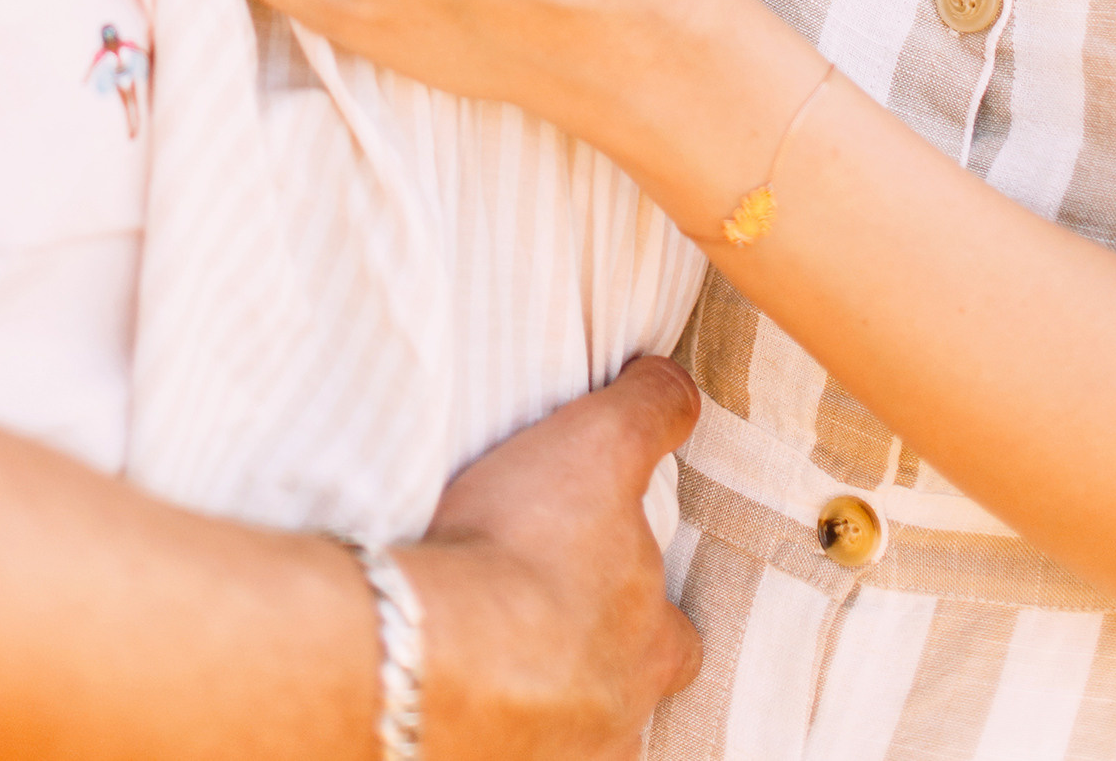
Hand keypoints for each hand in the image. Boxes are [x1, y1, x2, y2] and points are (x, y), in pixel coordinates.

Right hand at [413, 359, 701, 757]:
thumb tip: (679, 390)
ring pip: (561, 731)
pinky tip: (450, 680)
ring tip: (489, 649)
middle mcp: (614, 721)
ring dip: (535, 695)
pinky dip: (482, 720)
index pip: (680, 640)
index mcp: (655, 649)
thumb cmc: (527, 548)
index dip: (654, 611)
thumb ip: (650, 411)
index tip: (619, 581)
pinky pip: (494, 745)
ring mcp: (551, 756)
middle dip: (591, 663)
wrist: (435, 649)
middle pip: (619, 696)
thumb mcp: (600, 446)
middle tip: (543, 619)